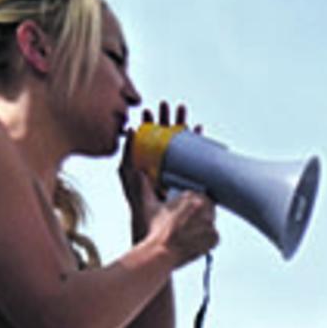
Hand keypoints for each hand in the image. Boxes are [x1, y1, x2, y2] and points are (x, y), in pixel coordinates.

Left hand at [119, 100, 191, 230]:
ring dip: (181, 125)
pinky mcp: (189, 175)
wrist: (158, 222)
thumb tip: (132, 131)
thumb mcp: (129, 176)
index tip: (150, 110)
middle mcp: (162, 162)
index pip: (149, 137)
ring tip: (182, 111)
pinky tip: (197, 130)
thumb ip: (129, 155)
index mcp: (147, 160)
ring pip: (180, 142)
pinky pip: (193, 155)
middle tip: (168, 105)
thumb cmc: (140, 203)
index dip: (150, 122)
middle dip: (166, 118)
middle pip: (165, 135)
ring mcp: (176, 168)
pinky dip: (195, 141)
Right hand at [147, 187, 217, 266]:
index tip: (188, 216)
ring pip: (211, 224)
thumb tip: (139, 173)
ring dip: (203, 230)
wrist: (160, 252)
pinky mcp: (214, 237)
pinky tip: (194, 243)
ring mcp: (210, 222)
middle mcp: (203, 206)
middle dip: (200, 218)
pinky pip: (214, 238)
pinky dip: (207, 242)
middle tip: (188, 227)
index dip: (194, 208)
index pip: (200, 198)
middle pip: (208, 210)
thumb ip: (146, 188)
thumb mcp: (149, 206)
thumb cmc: (154, 230)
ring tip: (189, 237)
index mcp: (190, 196)